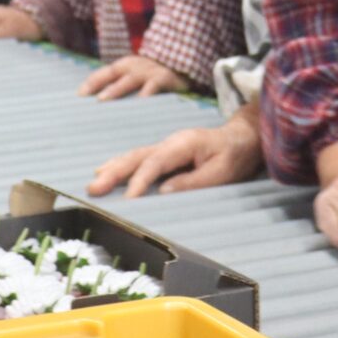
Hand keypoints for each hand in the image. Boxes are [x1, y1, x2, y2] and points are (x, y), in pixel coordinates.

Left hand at [79, 54, 191, 100]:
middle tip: (86, 97)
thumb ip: (123, 89)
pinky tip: (138, 104)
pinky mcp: (165, 78)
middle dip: (98, 84)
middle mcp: (135, 66)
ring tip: (103, 100)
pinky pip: (153, 86)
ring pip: (130, 79)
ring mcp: (150, 71)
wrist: (185, 68)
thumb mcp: (137, 79)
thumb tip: (102, 107)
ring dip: (116, 89)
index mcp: (126, 66)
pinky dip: (145, 94)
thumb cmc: (155, 79)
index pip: (104, 73)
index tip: (79, 95)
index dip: (91, 82)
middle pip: (113, 73)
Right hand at [89, 114, 262, 196]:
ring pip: (134, 156)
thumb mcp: (221, 172)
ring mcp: (166, 145)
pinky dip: (122, 165)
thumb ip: (193, 181)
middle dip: (114, 172)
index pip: (155, 162)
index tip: (128, 200)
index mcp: (183, 144)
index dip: (139, 181)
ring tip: (94, 182)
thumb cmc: (234, 155)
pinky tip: (107, 171)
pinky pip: (139, 159)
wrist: (243, 138)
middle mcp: (170, 142)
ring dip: (113, 169)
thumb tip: (163, 191)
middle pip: (136, 156)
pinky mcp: (166, 152)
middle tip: (94, 188)